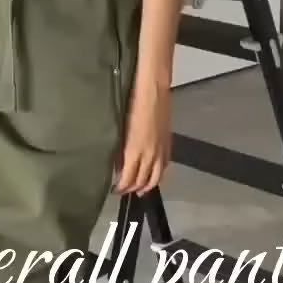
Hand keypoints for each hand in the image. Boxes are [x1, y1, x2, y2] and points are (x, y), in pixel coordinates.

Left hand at [115, 78, 171, 196]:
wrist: (153, 90)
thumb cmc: (132, 105)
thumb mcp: (121, 129)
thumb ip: (120, 150)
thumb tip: (117, 164)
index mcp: (134, 151)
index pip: (128, 178)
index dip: (121, 187)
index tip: (114, 190)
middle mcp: (149, 154)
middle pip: (142, 180)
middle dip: (133, 189)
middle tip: (124, 192)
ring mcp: (160, 150)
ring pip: (156, 176)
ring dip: (147, 186)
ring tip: (140, 191)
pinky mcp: (168, 144)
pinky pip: (164, 166)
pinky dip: (158, 175)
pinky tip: (154, 175)